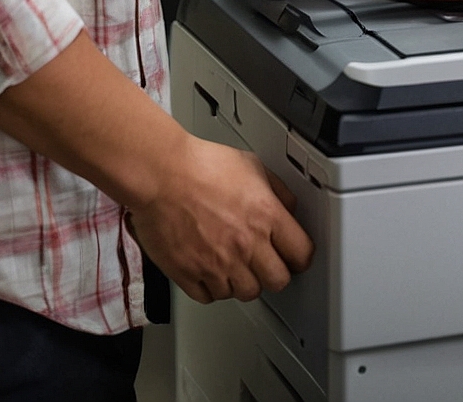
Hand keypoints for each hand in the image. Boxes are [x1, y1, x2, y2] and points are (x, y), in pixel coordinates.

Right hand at [129, 132, 314, 305]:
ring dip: (242, 281)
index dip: (300, 256)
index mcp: (266, 216)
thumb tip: (289, 209)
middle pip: (278, 281)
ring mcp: (218, 264)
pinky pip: (211, 297)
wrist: (161, 174)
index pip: (301, 254)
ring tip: (234, 262)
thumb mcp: (252, 166)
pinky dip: (212, 287)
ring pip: (245, 293)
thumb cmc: (201, 165)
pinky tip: (210, 269)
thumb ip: (277, 191)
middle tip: (266, 263)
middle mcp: (246, 245)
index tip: (295, 256)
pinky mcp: (190, 275)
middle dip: (275, 273)